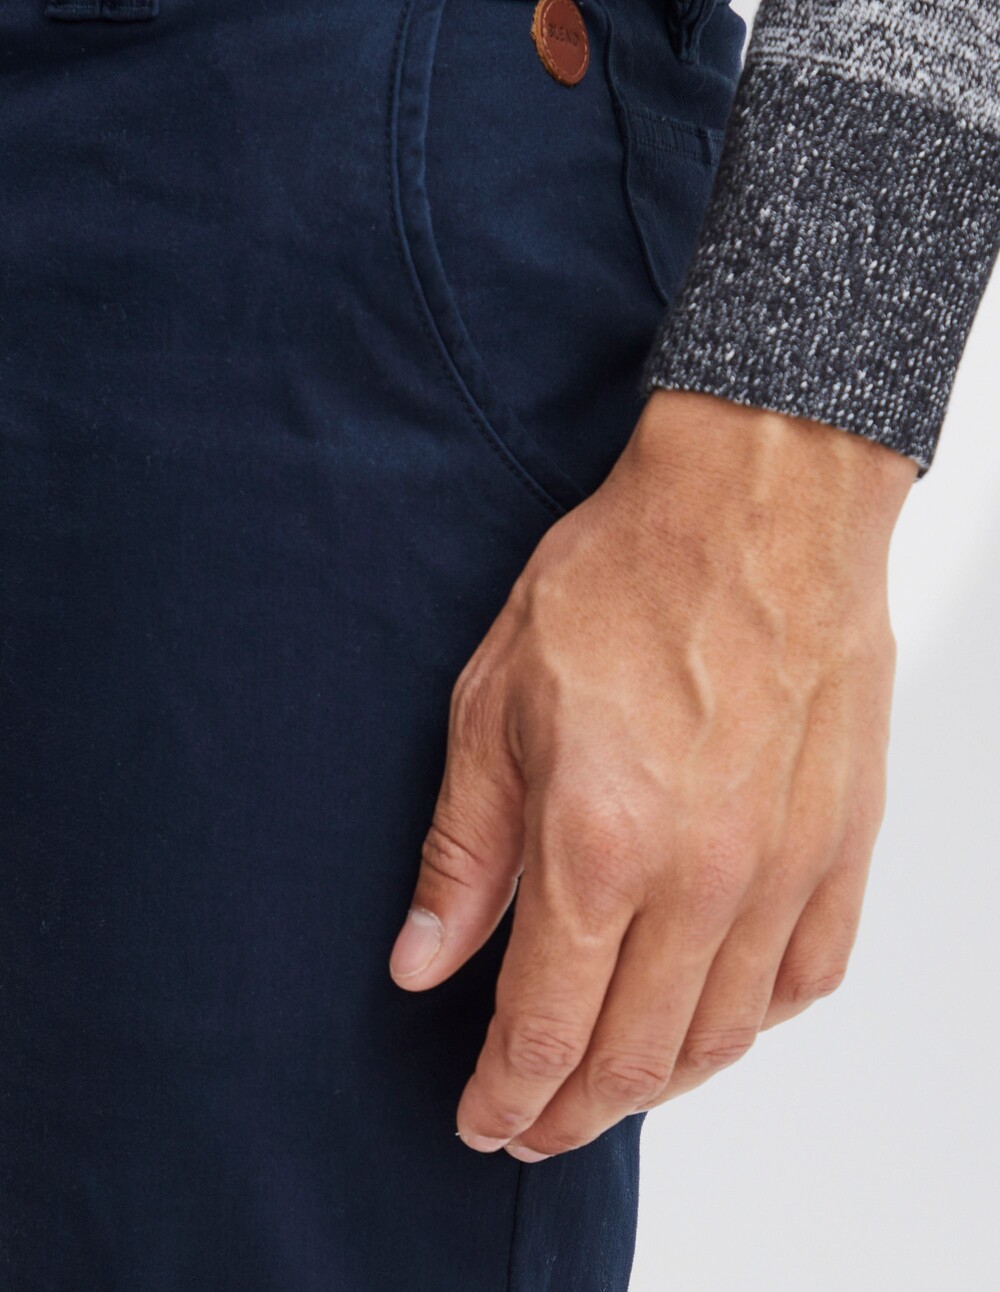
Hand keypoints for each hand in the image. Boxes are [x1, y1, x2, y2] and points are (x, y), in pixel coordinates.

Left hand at [389, 389, 917, 1162]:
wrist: (756, 508)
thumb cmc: (626, 581)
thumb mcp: (494, 703)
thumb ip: (464, 848)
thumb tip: (424, 957)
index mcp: (597, 845)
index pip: (544, 1026)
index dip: (506, 1095)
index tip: (483, 1120)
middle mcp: (701, 879)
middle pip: (632, 1056)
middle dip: (570, 1110)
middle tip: (533, 1123)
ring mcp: (782, 868)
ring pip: (722, 1035)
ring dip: (658, 1082)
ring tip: (611, 1085)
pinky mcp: (841, 843)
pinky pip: (806, 976)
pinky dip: (752, 1022)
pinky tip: (714, 1017)